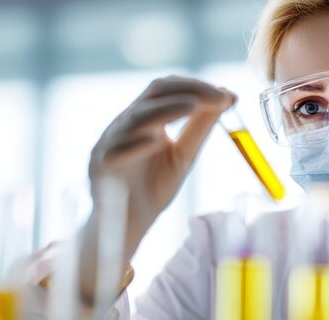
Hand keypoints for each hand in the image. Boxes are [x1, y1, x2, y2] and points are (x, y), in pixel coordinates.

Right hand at [81, 75, 235, 301]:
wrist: (130, 224)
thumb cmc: (154, 187)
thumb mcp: (184, 154)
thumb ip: (200, 128)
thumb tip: (227, 96)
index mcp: (146, 117)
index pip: (168, 88)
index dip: (198, 86)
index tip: (229, 95)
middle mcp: (126, 122)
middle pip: (153, 92)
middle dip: (188, 90)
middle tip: (219, 97)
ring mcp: (110, 142)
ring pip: (135, 117)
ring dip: (166, 109)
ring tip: (193, 106)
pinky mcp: (99, 166)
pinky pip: (115, 151)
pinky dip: (136, 144)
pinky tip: (155, 141)